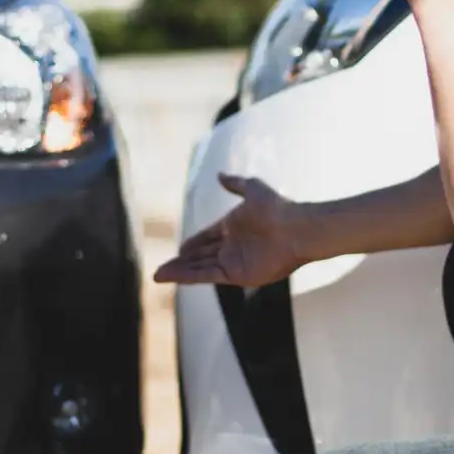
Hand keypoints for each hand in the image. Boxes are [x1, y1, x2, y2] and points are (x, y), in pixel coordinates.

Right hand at [153, 174, 307, 287]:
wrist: (295, 229)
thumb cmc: (276, 208)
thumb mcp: (252, 189)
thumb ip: (235, 184)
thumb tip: (219, 176)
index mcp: (233, 227)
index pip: (206, 237)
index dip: (192, 243)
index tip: (178, 248)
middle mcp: (232, 246)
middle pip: (200, 256)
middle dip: (181, 262)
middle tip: (161, 268)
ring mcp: (234, 262)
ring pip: (199, 268)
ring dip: (179, 272)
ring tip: (157, 275)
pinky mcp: (236, 275)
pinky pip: (206, 276)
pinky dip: (188, 277)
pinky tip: (171, 277)